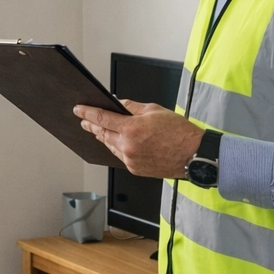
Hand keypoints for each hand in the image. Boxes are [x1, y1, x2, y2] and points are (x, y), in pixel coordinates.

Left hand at [74, 99, 205, 178]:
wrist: (194, 155)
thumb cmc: (179, 132)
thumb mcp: (154, 110)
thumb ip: (132, 107)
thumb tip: (117, 103)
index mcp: (131, 129)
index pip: (102, 118)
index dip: (87, 113)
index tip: (79, 110)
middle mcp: (128, 146)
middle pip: (102, 134)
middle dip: (91, 126)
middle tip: (83, 121)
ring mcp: (131, 160)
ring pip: (110, 146)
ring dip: (102, 137)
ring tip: (96, 130)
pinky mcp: (135, 169)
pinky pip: (120, 156)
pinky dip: (115, 148)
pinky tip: (114, 143)